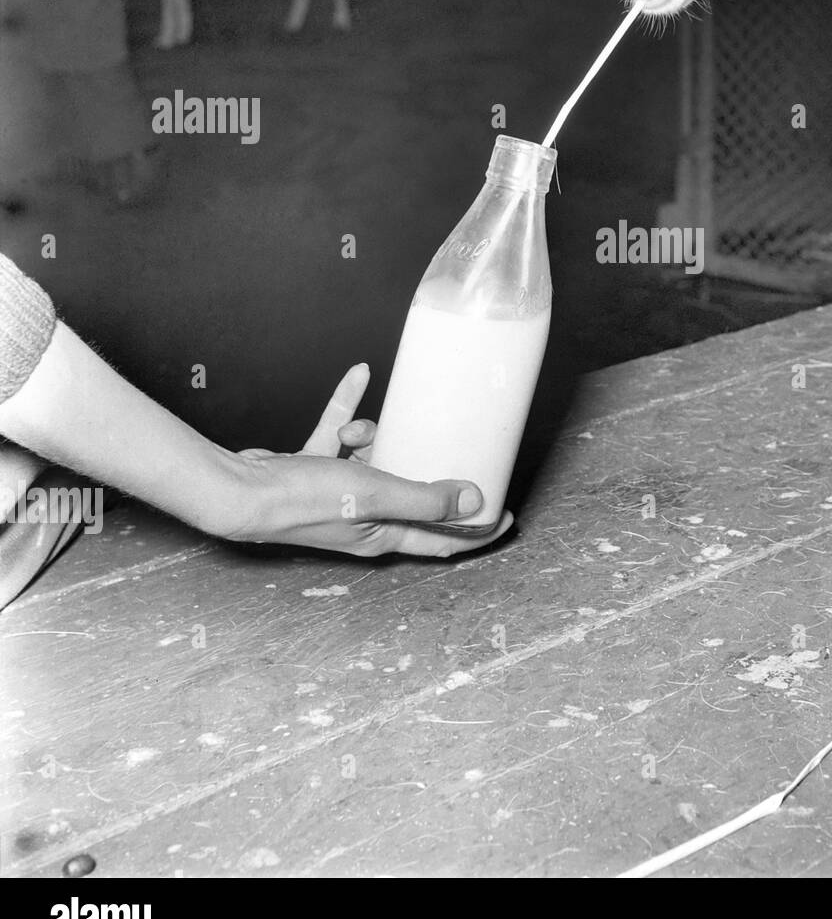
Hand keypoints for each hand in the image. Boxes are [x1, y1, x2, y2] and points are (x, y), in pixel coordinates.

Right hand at [196, 364, 513, 557]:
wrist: (237, 490)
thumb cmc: (301, 501)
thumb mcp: (375, 496)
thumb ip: (425, 498)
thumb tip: (474, 501)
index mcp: (383, 536)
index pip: (442, 541)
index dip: (476, 532)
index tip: (507, 516)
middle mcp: (364, 520)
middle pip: (412, 494)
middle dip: (427, 467)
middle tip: (451, 441)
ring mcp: (338, 495)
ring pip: (374, 459)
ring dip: (373, 434)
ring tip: (358, 429)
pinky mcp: (312, 470)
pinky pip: (338, 433)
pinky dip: (347, 408)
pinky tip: (359, 377)